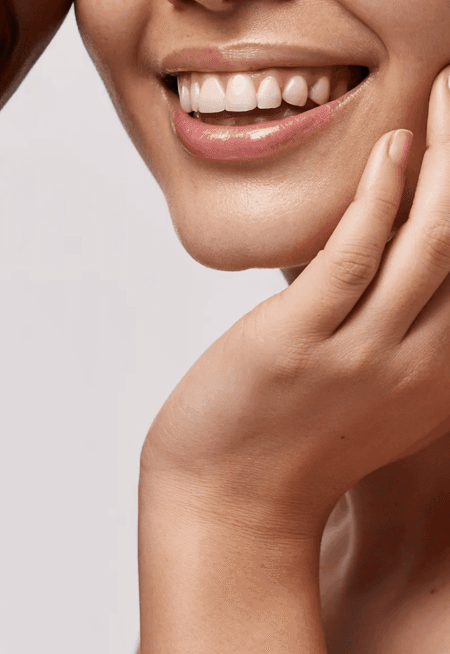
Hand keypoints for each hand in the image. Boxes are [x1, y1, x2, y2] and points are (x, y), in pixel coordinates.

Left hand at [142, 65, 449, 537]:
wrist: (225, 505)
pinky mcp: (302, 341)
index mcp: (443, 371)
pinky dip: (381, 199)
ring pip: (432, 243)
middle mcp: (423, 363)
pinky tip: (393, 148)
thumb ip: (392, 317)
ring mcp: (364, 353)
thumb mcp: (367, 380)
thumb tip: (385, 228)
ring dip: (447, 159)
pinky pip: (355, 259)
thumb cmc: (289, 433)